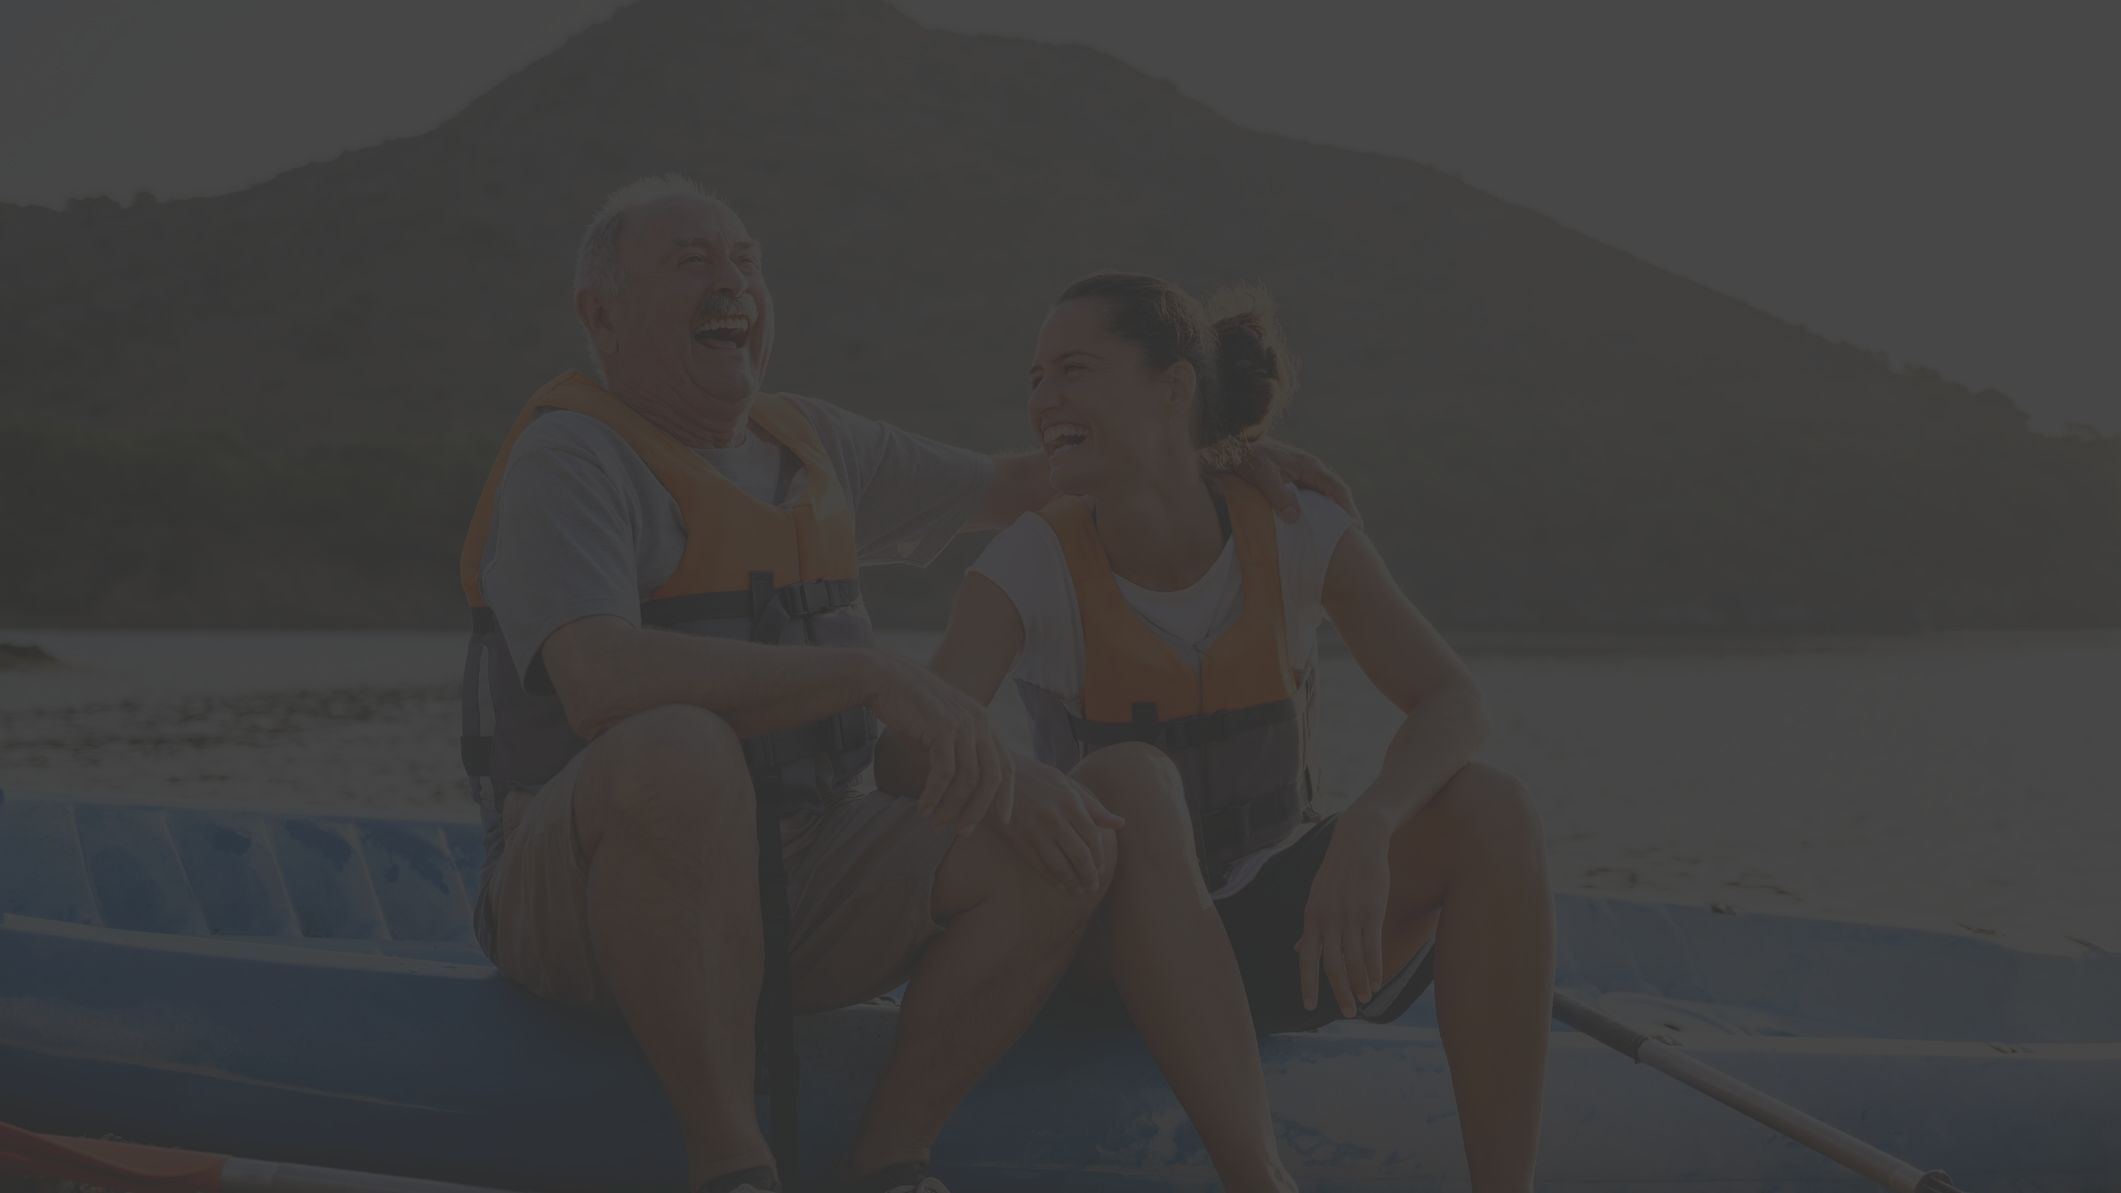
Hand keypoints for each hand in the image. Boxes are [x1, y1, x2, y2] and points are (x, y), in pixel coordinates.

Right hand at [862, 653, 1014, 835]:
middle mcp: (981, 722)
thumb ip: (962, 748)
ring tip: (934, 822)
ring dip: (950, 807)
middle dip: (977, 810)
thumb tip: (969, 787)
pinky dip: (934, 795)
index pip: (1007, 767)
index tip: (1001, 822)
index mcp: (986, 723)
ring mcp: (963, 724)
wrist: (887, 679)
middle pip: (991, 779)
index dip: (1006, 797)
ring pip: (966, 780)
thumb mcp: (947, 726)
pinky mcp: (942, 728)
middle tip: (962, 832)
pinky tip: (922, 807)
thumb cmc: (913, 707)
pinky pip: (943, 773)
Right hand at [997, 762, 1124, 893]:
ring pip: (1059, 865)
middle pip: (1079, 855)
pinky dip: (1052, 879)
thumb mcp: (1067, 785)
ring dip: (1072, 882)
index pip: (1092, 837)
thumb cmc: (1037, 779)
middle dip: (1089, 875)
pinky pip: (1039, 866)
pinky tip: (1060, 885)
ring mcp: (1034, 831)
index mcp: (1069, 802)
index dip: (1099, 857)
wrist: (997, 777)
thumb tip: (1120, 823)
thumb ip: (1094, 807)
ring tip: (1079, 891)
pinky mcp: (1018, 840)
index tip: (1101, 869)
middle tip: (1093, 886)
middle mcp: (1053, 818)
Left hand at [1229, 437, 1360, 526]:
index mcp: (1310, 466)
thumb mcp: (1264, 475)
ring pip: (1320, 497)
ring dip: (1326, 514)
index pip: (1337, 488)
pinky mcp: (1289, 480)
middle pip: (1332, 494)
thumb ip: (1279, 495)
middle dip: (1341, 514)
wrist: (1234, 443)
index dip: (1348, 508)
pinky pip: (1307, 498)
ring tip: (1331, 536)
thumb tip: (1294, 518)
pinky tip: (1307, 526)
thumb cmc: (1250, 456)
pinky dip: (1311, 512)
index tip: (1355, 527)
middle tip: (1350, 538)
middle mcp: (1309, 470)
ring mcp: (1300, 474)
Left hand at [1296, 820, 1393, 1017]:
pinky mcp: (1372, 911)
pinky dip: (1375, 969)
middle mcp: (1328, 919)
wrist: (1358, 842)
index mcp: (1311, 917)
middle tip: (1346, 1012)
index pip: (1306, 959)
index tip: (1309, 1007)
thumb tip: (1299, 950)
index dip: (1307, 985)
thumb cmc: (1337, 872)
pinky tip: (1378, 982)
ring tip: (1365, 999)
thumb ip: (1310, 927)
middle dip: (1339, 993)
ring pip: (1353, 960)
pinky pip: (1372, 947)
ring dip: (1359, 984)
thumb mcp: (1316, 897)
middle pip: (1331, 966)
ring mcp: (1350, 916)